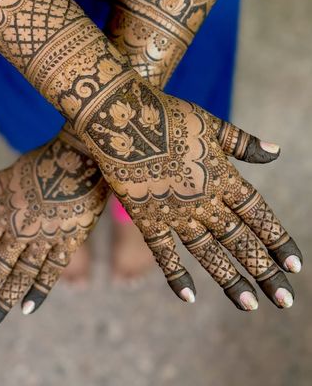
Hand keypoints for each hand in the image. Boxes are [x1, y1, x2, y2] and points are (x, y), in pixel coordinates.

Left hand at [0, 125, 108, 333]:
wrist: (83, 154)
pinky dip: (39, 290)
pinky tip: (26, 309)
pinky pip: (53, 270)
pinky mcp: (71, 239)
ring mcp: (47, 236)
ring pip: (20, 276)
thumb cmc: (46, 159)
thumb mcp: (11, 171)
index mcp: (6, 211)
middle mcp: (22, 228)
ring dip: (2, 302)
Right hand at [79, 73, 301, 309]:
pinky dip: (175, 275)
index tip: (295, 266)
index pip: (258, 215)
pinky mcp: (146, 217)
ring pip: (208, 253)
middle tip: (284, 299)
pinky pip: (163, 252)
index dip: (278, 240)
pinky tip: (188, 297)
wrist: (122, 117)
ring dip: (230, 280)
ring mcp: (174, 212)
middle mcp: (203, 200)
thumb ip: (243, 142)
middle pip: (239, 241)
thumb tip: (276, 151)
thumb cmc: (168, 113)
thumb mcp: (210, 123)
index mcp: (222, 176)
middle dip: (264, 271)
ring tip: (249, 304)